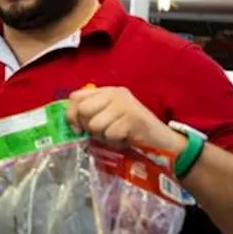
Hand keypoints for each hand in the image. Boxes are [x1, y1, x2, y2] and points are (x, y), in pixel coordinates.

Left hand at [66, 86, 184, 152]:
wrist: (161, 139)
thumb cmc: (131, 131)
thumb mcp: (109, 118)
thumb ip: (91, 115)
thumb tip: (72, 122)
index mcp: (107, 91)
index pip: (76, 97)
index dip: (71, 115)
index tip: (78, 129)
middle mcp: (115, 93)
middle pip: (83, 110)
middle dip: (88, 128)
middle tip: (102, 133)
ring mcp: (125, 104)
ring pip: (95, 125)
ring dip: (104, 137)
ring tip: (117, 135)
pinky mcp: (133, 118)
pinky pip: (110, 134)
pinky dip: (116, 142)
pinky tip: (126, 139)